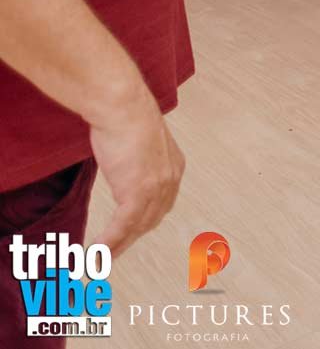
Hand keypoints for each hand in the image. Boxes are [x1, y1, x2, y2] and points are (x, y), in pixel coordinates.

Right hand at [89, 91, 185, 256]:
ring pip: (136, 227)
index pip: (162, 203)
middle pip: (151, 219)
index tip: (131, 232)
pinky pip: (123, 226)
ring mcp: (156, 188)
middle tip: (113, 253)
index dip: (146, 220)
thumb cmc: (125, 115)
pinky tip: (97, 253)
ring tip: (101, 260)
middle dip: (132, 238)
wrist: (123, 108)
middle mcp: (170, 179)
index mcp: (173, 167)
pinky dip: (110, 243)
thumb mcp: (138, 140)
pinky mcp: (137, 192)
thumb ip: (136, 157)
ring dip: (118, 246)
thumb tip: (124, 161)